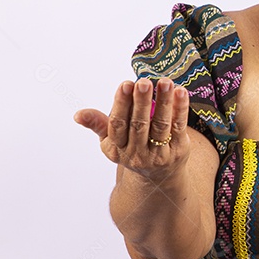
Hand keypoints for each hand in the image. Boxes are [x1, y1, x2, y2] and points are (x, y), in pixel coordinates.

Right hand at [74, 77, 191, 182]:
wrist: (157, 176)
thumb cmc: (131, 147)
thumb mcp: (111, 140)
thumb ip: (97, 124)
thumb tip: (78, 115)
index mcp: (117, 149)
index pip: (118, 124)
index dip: (121, 104)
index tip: (125, 84)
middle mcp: (137, 154)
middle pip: (139, 125)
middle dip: (141, 102)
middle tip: (143, 82)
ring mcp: (159, 154)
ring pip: (161, 125)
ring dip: (164, 102)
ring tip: (165, 82)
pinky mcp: (178, 151)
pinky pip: (179, 127)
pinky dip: (180, 109)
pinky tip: (180, 92)